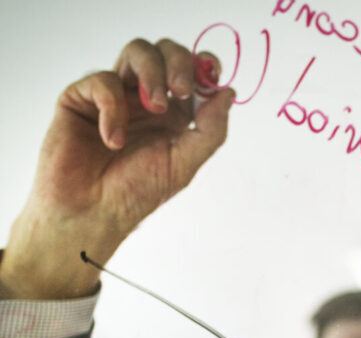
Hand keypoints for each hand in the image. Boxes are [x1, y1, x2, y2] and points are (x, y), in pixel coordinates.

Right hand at [0, 38, 234, 300]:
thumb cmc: (137, 193)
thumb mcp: (185, 163)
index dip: (204, 65)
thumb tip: (229, 93)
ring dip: (153, 73)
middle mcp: (147, 99)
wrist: (93, 213)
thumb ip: (210, 129)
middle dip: (179, 63)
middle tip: (183, 90)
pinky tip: (113, 139)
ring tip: (157, 108)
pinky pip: (103, 80)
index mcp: (176, 114)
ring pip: (137, 52)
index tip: (211, 74)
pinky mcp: (82, 98)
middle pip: (166, 52)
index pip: (193, 72)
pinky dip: (113, 107)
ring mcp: (116, 95)